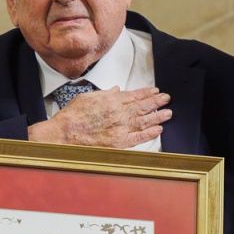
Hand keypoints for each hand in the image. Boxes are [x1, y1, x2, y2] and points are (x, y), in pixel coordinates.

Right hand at [30, 86, 171, 147]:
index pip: (134, 95)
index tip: (156, 91)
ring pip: (144, 120)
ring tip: (168, 113)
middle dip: (156, 102)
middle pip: (143, 106)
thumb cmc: (73, 117)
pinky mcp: (119, 143)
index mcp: (112, 100)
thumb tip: (115, 90)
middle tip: (167, 99)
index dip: (146, 93)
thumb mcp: (87, 97)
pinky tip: (158, 129)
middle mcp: (119, 113)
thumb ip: (104, 93)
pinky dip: (149, 133)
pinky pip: (139, 137)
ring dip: (158, 116)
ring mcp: (121, 128)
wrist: (65, 135)